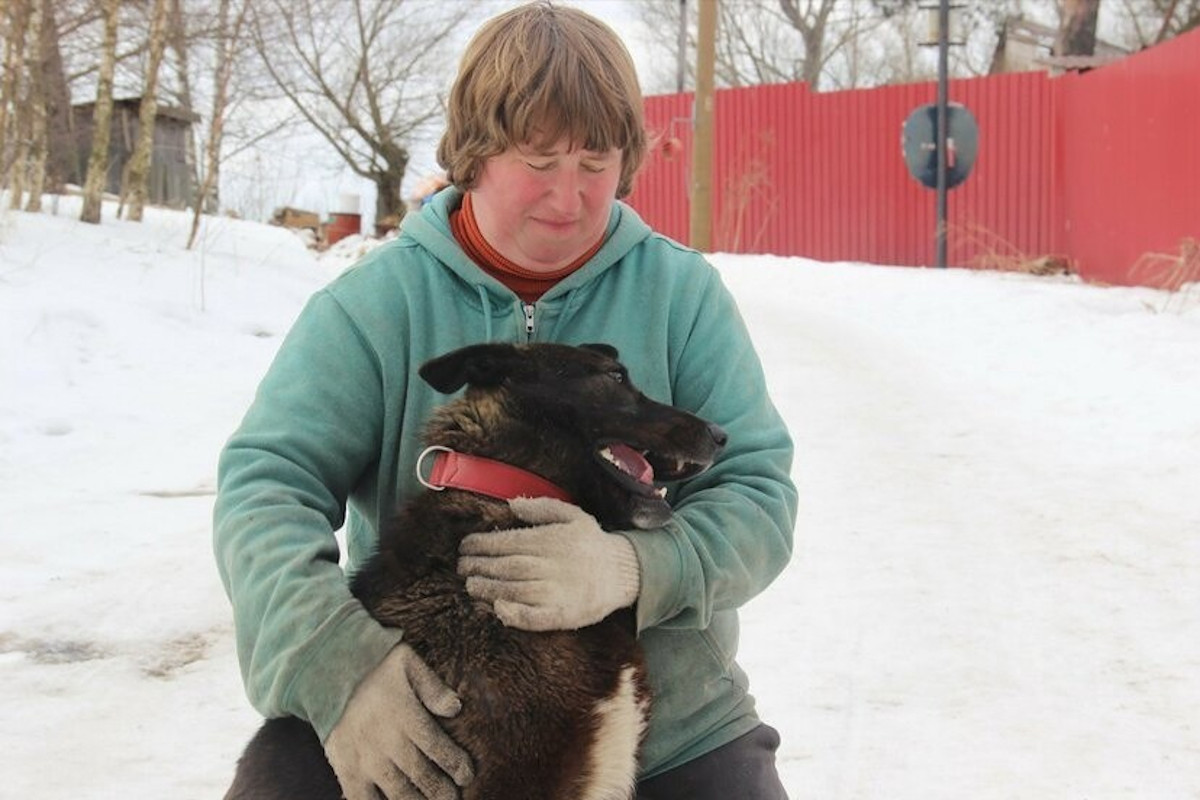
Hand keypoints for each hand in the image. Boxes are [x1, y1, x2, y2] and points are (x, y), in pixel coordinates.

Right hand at [324, 644, 473, 799]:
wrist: (324, 672)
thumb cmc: (372, 667)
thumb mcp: (407, 663)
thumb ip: (432, 686)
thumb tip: (456, 708)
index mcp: (404, 714)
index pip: (437, 746)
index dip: (455, 764)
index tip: (467, 776)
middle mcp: (386, 741)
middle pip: (421, 775)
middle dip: (441, 791)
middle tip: (452, 799)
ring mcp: (364, 759)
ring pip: (397, 792)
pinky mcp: (346, 769)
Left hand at [458, 497, 640, 630]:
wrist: (624, 572)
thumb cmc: (592, 543)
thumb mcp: (572, 515)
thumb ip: (542, 506)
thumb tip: (511, 504)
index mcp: (550, 540)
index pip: (507, 542)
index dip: (482, 545)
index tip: (464, 547)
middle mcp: (551, 565)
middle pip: (506, 566)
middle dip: (479, 566)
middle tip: (461, 567)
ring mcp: (558, 592)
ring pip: (515, 590)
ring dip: (488, 589)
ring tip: (470, 586)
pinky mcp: (564, 615)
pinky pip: (536, 618)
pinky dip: (516, 615)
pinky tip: (499, 610)